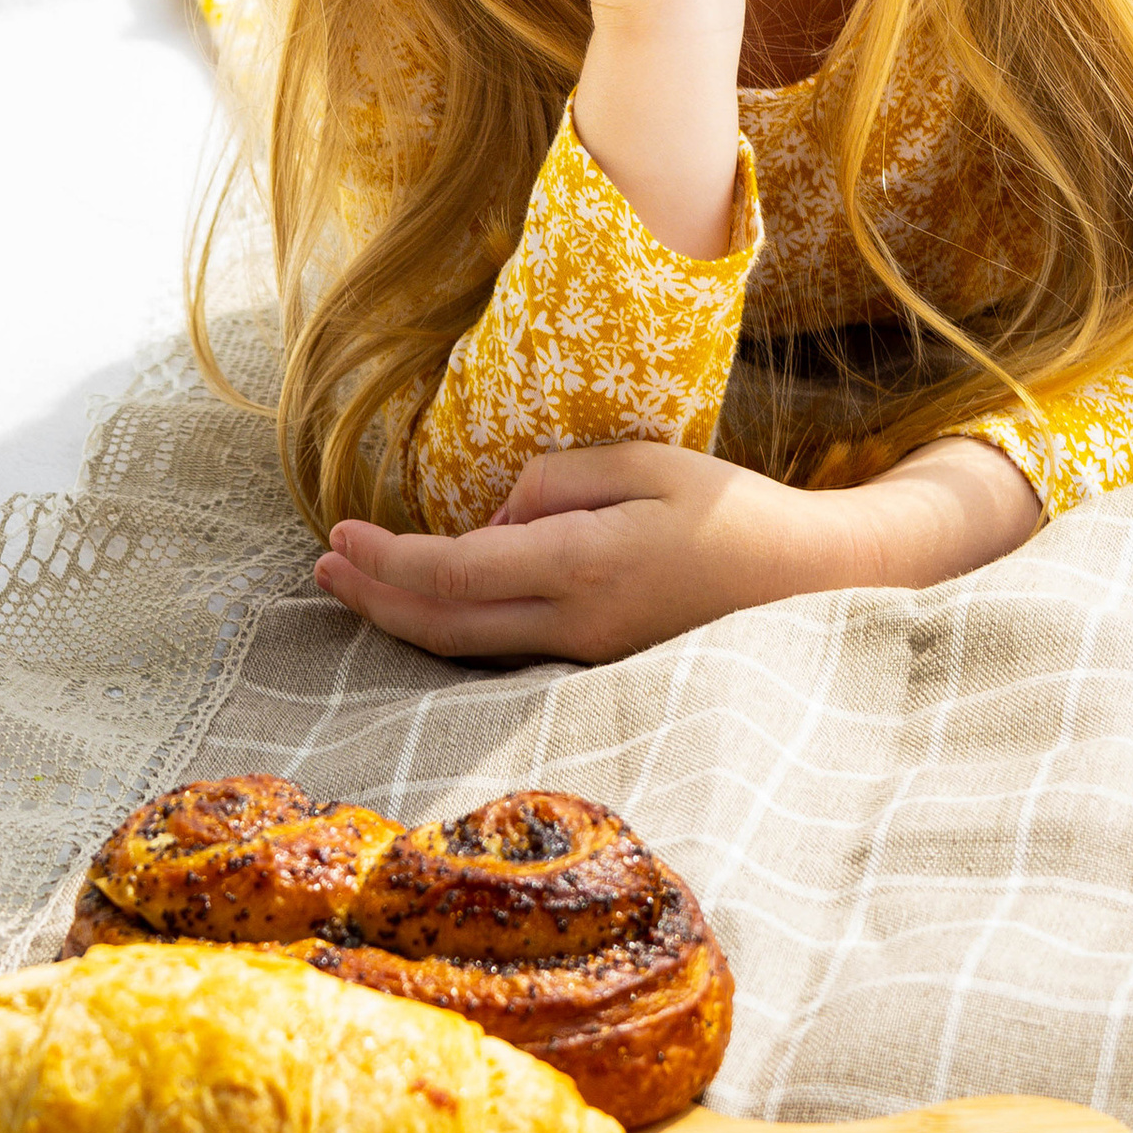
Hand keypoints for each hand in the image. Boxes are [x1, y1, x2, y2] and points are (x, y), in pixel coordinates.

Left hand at [317, 441, 860, 663]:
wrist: (809, 585)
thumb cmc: (732, 513)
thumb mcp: (646, 465)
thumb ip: (557, 482)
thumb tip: (495, 516)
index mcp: (582, 568)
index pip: (456, 572)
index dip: (388, 558)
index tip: (341, 534)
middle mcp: (573, 627)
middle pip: (445, 629)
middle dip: (374, 598)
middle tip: (323, 568)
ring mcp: (584, 658)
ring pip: (469, 652)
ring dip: (403, 619)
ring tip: (354, 587)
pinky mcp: (597, 667)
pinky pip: (505, 654)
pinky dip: (451, 629)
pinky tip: (426, 607)